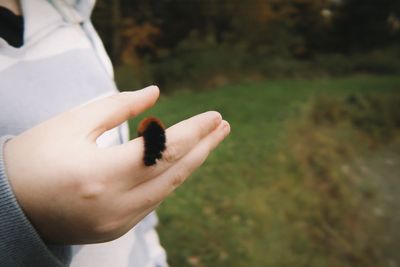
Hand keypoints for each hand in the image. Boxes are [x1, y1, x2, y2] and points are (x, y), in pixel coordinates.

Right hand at [3, 86, 229, 243]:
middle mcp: (114, 206)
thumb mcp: (72, 123)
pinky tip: (179, 162)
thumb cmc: (33, 158)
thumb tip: (156, 94)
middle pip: (174, 174)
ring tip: (209, 140)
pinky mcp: (116, 231)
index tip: (215, 116)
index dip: (193, 132)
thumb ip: (118, 107)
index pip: (162, 152)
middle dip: (203, 148)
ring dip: (190, 164)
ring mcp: (117, 224)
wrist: (8, 207)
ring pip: (167, 190)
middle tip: (223, 126)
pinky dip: (168, 179)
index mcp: (99, 176)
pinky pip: (152, 201)